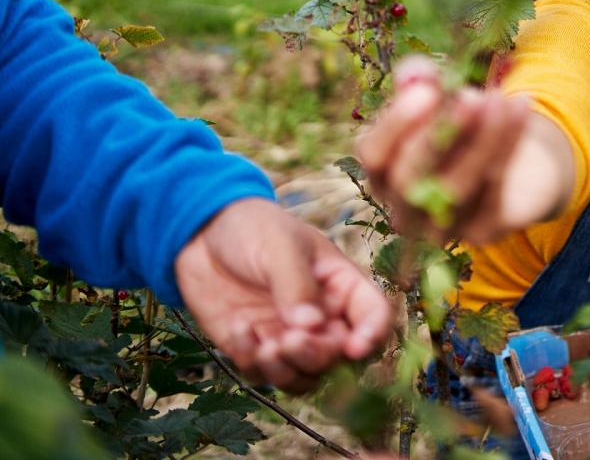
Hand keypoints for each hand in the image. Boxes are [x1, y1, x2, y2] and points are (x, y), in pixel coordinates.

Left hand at [175, 198, 392, 392]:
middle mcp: (322, 317)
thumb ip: (297, 285)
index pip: (373, 315)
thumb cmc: (254, 228)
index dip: (372, 335)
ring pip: (305, 377)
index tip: (353, 348)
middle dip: (316, 356)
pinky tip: (238, 329)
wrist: (202, 233)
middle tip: (288, 341)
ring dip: (287, 371)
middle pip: (337, 356)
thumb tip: (311, 326)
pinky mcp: (256, 348)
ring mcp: (289, 336)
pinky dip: (253, 363)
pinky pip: (264, 374)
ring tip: (263, 346)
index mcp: (341, 285)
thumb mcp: (280, 246)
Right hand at [357, 55, 566, 244]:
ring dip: (480, 139)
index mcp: (382, 173)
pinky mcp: (482, 231)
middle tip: (469, 98)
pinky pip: (494, 190)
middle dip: (438, 136)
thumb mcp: (438, 96)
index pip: (373, 155)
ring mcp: (441, 228)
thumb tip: (416, 74)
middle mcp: (403, 208)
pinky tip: (521, 106)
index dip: (395, 125)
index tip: (426, 91)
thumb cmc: (461, 126)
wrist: (512, 166)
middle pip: (409, 180)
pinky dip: (509, 143)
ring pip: (456, 187)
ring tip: (498, 98)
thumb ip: (420, 82)